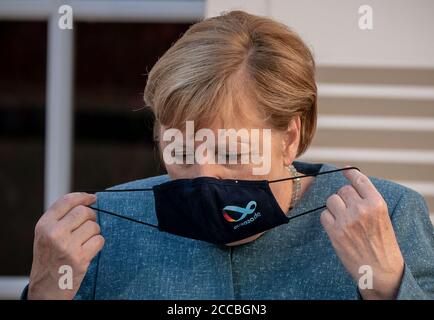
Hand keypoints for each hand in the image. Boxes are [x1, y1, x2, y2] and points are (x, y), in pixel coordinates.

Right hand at [28, 193, 103, 299]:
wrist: (45, 289)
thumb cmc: (49, 259)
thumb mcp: (45, 236)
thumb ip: (60, 219)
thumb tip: (87, 201)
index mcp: (44, 225)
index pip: (66, 201)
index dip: (83, 196)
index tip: (92, 198)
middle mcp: (54, 233)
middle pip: (83, 212)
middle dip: (91, 217)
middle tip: (88, 226)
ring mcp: (67, 246)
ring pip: (93, 226)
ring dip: (94, 233)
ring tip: (84, 242)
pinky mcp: (80, 258)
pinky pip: (99, 240)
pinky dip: (97, 244)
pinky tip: (88, 251)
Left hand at [320, 168, 403, 298]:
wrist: (380, 270)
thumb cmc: (382, 243)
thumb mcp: (382, 217)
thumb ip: (368, 201)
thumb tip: (349, 186)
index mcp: (377, 204)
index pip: (359, 180)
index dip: (350, 173)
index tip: (345, 169)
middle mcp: (361, 209)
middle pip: (343, 190)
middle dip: (344, 197)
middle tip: (349, 209)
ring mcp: (347, 220)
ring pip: (331, 200)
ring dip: (334, 207)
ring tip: (343, 219)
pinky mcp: (335, 231)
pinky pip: (324, 214)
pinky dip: (328, 219)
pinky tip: (337, 227)